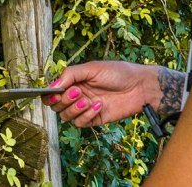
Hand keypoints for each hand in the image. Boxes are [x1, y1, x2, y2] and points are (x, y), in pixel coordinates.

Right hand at [46, 61, 184, 127]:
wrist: (140, 86)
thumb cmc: (118, 73)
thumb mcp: (92, 68)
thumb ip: (71, 74)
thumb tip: (53, 85)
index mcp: (74, 81)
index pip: (53, 92)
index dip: (50, 94)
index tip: (56, 93)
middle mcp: (77, 95)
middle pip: (57, 106)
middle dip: (64, 101)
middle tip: (78, 92)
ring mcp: (85, 108)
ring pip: (66, 117)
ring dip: (75, 109)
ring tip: (88, 100)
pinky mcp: (95, 119)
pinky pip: (81, 123)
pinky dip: (87, 116)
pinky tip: (99, 106)